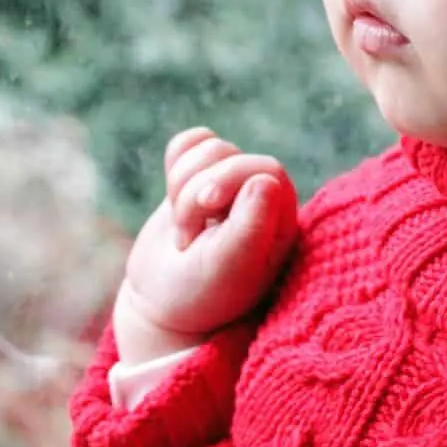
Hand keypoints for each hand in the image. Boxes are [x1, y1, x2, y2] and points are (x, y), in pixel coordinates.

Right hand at [113, 127, 298, 365]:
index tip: (206, 213)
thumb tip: (265, 179)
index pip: (265, 170)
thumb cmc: (203, 294)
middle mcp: (262, 196)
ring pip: (208, 148)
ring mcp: (230, 183)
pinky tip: (172, 197)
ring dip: (182, 187)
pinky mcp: (199, 176)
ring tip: (184, 230)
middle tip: (187, 239)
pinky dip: (175, 163)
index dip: (229, 181)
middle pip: (231, 156)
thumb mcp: (229, 269)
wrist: (164, 304)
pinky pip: (190, 142)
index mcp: (282, 218)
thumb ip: (250, 228)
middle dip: (196, 192)